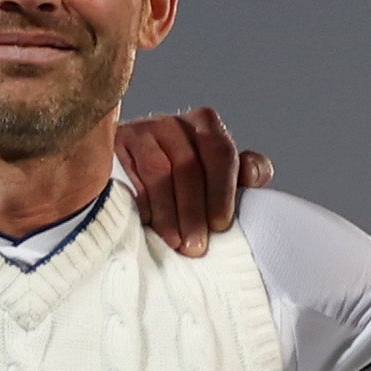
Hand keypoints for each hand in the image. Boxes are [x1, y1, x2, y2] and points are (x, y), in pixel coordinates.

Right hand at [120, 106, 270, 254]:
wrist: (125, 182)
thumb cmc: (182, 188)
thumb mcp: (215, 180)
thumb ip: (239, 175)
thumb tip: (256, 174)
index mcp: (205, 125)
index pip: (221, 153)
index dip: (223, 191)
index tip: (221, 226)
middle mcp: (174, 123)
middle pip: (189, 165)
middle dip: (194, 211)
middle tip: (196, 247)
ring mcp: (142, 130)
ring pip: (160, 172)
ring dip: (169, 214)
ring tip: (175, 243)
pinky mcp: (114, 144)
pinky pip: (131, 175)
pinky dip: (142, 204)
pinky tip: (147, 226)